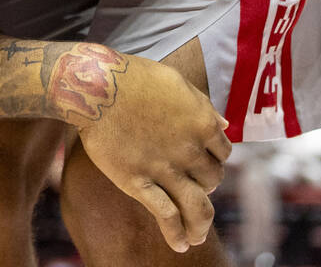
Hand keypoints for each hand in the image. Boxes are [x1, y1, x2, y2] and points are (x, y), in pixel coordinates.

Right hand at [75, 54, 230, 252]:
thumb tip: (225, 126)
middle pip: (212, 180)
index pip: (223, 153)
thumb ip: (202, 106)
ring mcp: (165, 168)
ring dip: (200, 223)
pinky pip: (166, 215)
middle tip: (191, 187)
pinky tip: (179, 244)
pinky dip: (176, 233)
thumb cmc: (132, 76)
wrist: (95, 85)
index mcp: (203, 124)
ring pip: (198, 206)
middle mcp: (190, 150)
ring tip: (196, 236)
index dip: (214, 160)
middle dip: (205, 185)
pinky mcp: (138, 181)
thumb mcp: (176, 82)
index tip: (203, 164)